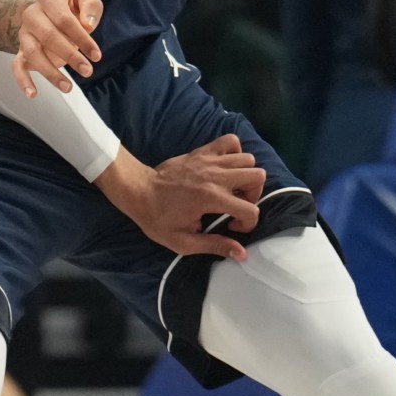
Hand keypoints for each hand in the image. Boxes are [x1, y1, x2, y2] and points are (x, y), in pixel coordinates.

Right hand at [11, 0, 103, 95]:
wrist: (49, 10)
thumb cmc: (72, 6)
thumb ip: (91, 6)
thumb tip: (88, 24)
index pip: (64, 20)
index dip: (82, 38)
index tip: (97, 55)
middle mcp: (32, 14)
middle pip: (49, 36)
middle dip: (70, 56)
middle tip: (88, 71)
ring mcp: (24, 33)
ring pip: (32, 53)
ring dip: (50, 72)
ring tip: (68, 88)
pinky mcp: (20, 50)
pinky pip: (16, 66)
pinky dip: (22, 81)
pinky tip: (32, 94)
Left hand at [96, 135, 267, 261]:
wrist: (138, 191)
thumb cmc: (157, 219)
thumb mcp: (183, 241)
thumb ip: (214, 245)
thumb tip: (241, 254)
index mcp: (211, 199)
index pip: (250, 209)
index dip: (248, 223)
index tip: (232, 226)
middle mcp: (215, 176)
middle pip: (257, 176)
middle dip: (252, 195)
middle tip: (236, 204)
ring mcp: (209, 160)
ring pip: (248, 159)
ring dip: (246, 175)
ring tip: (231, 188)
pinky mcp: (202, 151)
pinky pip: (230, 141)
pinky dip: (234, 152)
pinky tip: (225, 168)